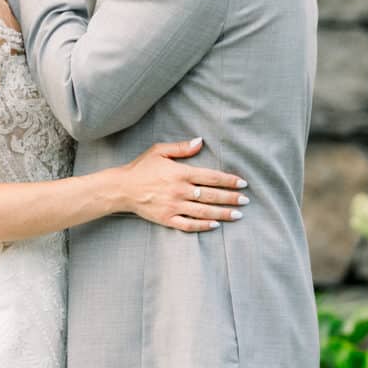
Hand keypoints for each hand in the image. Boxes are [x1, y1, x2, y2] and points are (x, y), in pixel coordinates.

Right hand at [119, 138, 248, 231]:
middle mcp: (180, 191)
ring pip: (204, 212)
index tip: (243, 183)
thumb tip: (200, 142)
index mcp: (180, 173)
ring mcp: (174, 206)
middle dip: (231, 198)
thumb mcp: (159, 151)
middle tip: (246, 201)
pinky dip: (203, 226)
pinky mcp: (167, 219)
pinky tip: (215, 225)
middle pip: (212, 195)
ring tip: (238, 214)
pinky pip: (188, 224)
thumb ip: (181, 148)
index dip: (229, 180)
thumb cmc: (141, 168)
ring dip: (223, 213)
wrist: (121, 188)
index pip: (211, 177)